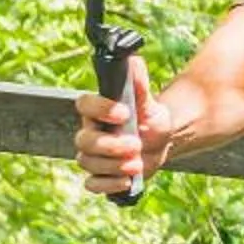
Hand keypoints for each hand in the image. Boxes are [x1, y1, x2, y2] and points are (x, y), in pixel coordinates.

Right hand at [72, 54, 179, 195]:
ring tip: (138, 162)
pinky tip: (127, 180)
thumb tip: (133, 58)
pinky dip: (108, 184)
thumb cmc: (149, 116)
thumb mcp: (147, 99)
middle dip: (109, 145)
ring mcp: (93, 155)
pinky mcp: (101, 175)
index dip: (100, 109)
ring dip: (114, 165)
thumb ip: (138, 82)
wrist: (160, 140)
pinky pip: (92, 184)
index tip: (125, 113)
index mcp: (97, 110)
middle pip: (83, 141)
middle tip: (135, 144)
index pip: (84, 105)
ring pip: (88, 163)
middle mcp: (90, 132)